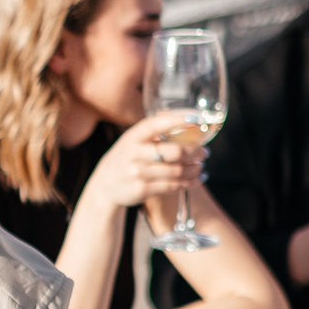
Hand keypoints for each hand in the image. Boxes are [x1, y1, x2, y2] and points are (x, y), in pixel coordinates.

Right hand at [83, 117, 207, 212]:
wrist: (105, 185)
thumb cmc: (126, 158)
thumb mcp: (133, 140)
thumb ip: (154, 132)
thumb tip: (188, 121)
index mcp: (133, 136)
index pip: (156, 124)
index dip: (178, 121)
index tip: (197, 120)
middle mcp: (134, 153)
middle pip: (174, 152)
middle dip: (195, 152)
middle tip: (204, 152)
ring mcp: (137, 172)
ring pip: (176, 171)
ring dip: (194, 169)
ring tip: (200, 167)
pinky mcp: (141, 189)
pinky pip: (172, 186)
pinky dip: (188, 183)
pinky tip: (195, 179)